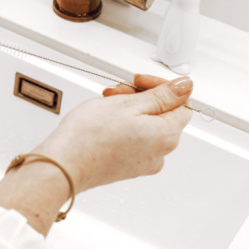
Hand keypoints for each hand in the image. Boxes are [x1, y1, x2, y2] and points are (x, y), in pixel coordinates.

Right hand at [0, 74, 193, 234]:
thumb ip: (162, 95)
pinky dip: (122, 127)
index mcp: (166, 136)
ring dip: (128, 110)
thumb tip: (185, 88)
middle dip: (140, 97)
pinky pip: (133, 140)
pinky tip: (103, 122)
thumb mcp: (128, 104)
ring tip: (105, 105)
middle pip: (161, 115)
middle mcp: (160, 153)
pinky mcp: (126, 167)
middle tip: (116, 92)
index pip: (182, 104)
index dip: (161, 86)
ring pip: (145, 126)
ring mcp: (142, 163)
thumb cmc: (90, 137)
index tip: (139, 81)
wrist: (63, 166)